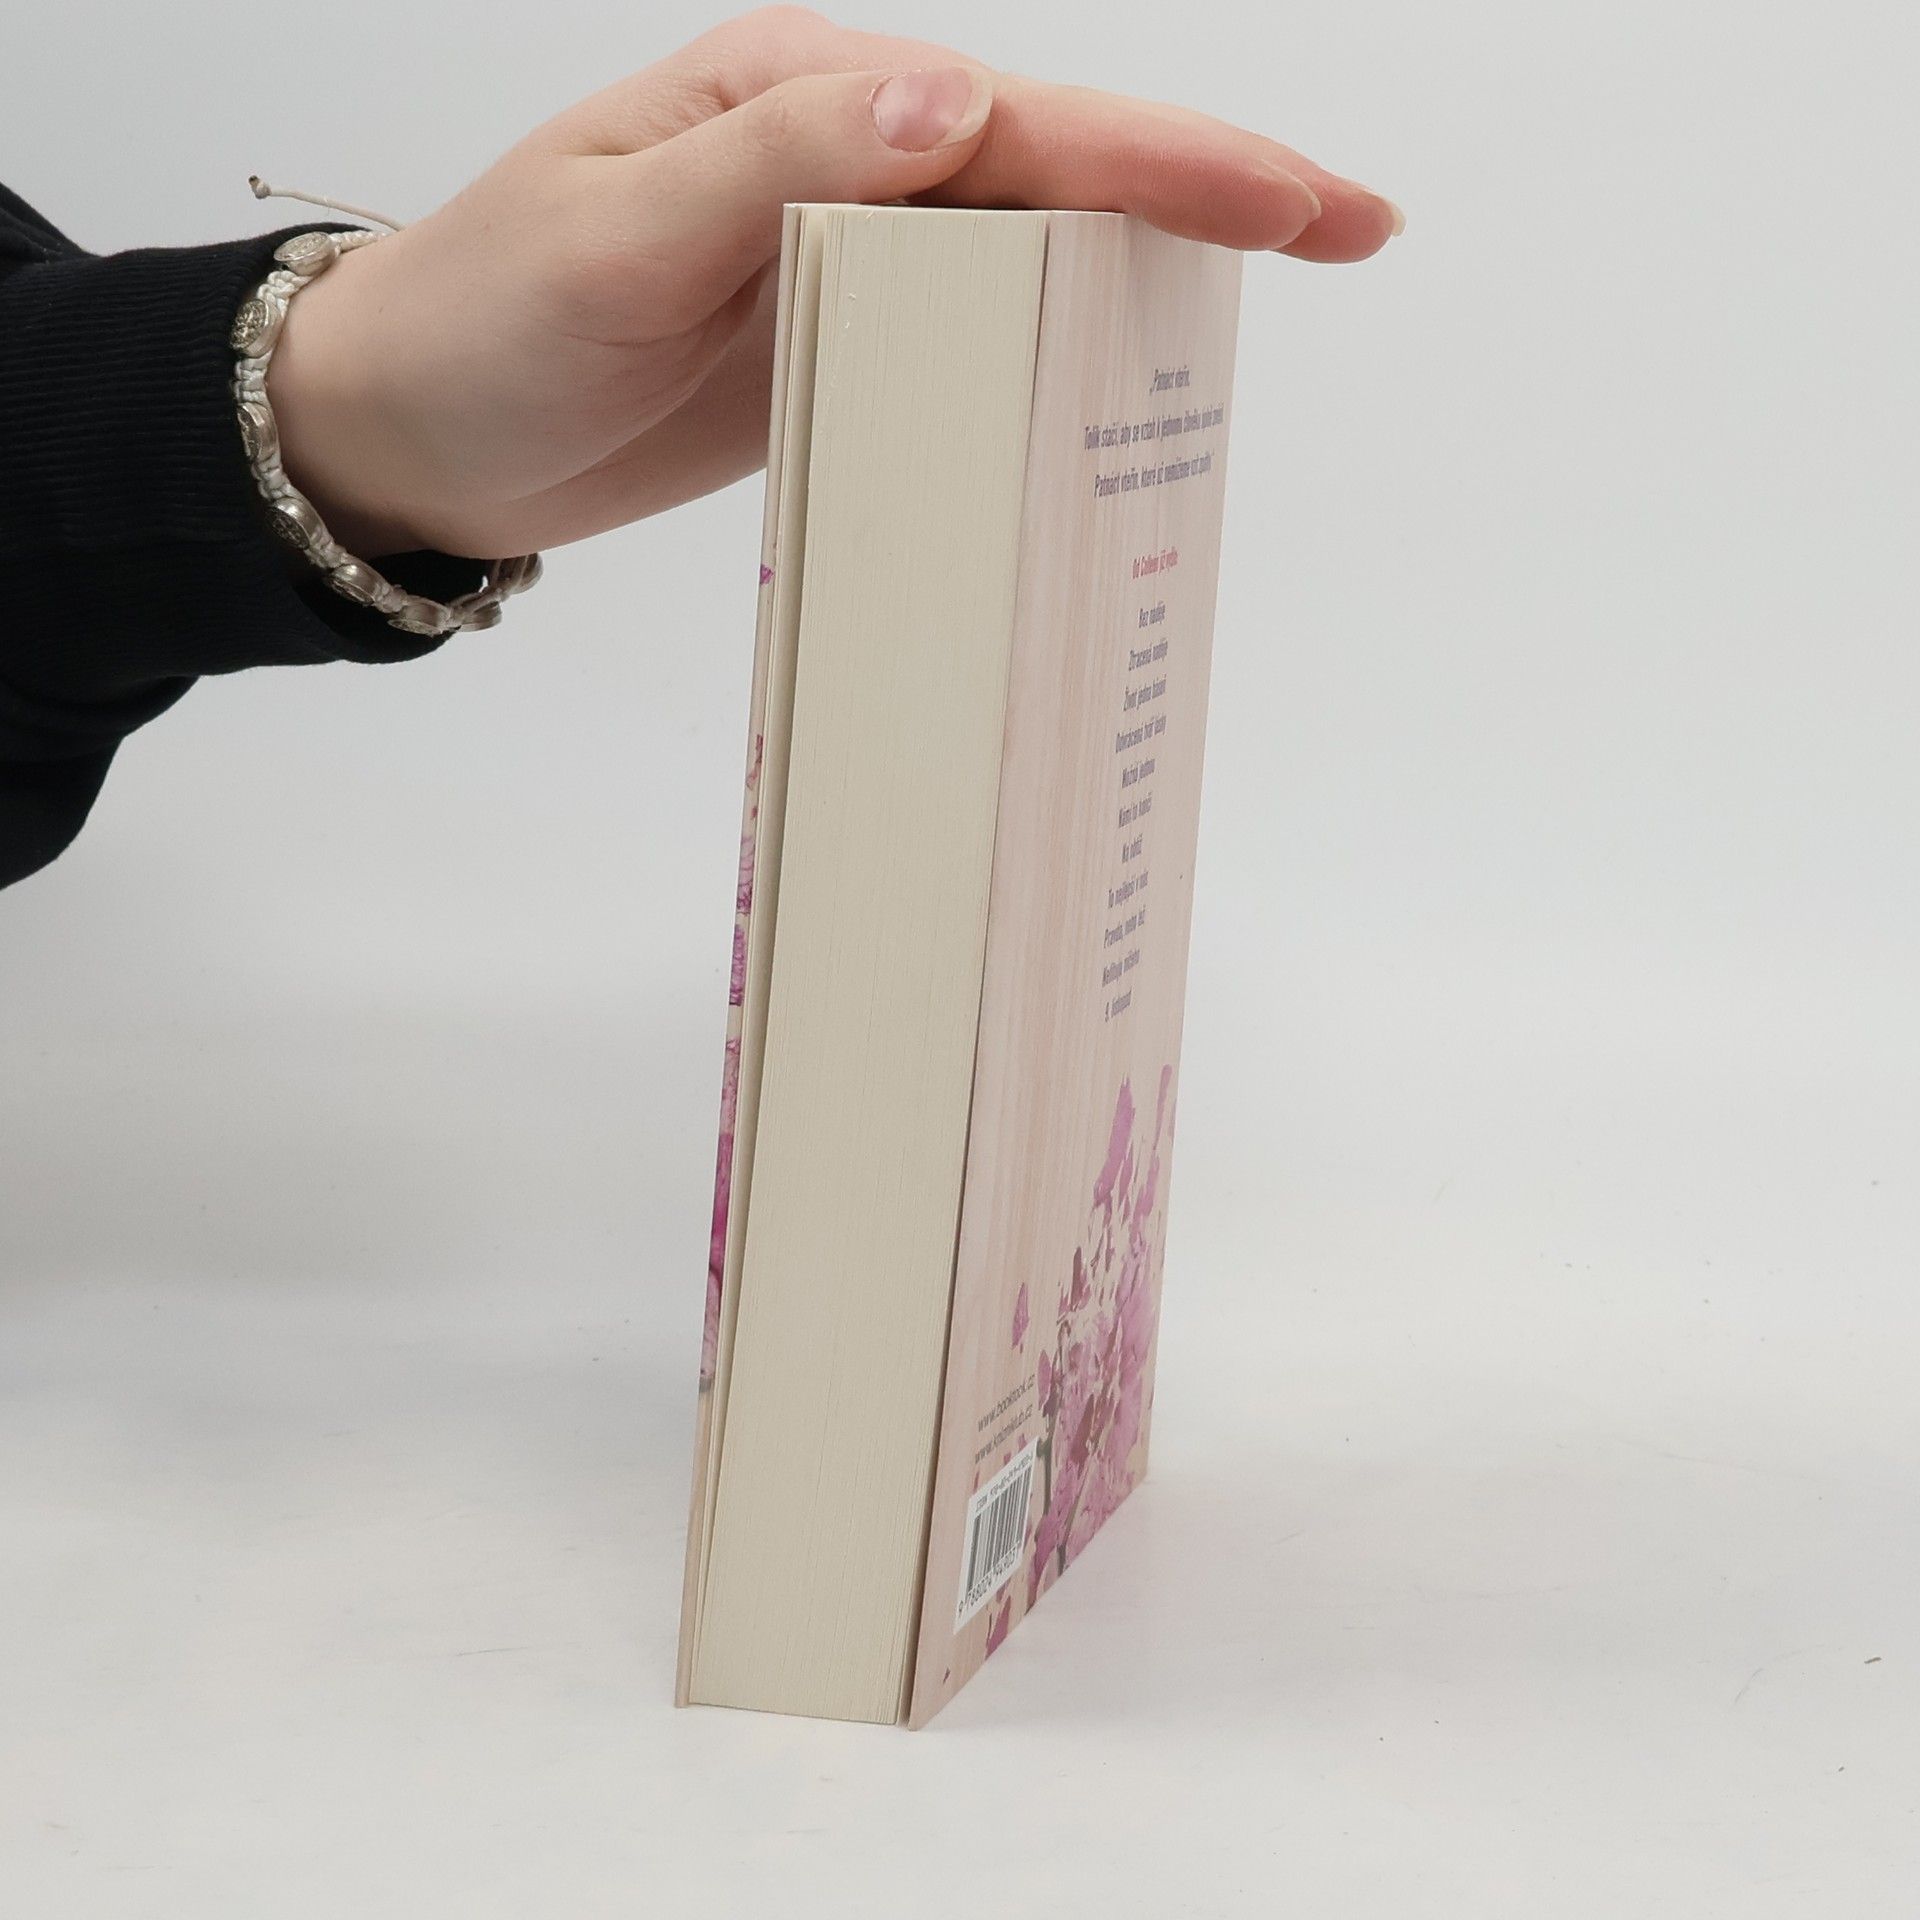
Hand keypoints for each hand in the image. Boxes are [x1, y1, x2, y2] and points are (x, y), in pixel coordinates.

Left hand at [268, 6, 1401, 561]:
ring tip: (1265, 313)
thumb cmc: (487, 323)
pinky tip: (1115, 390)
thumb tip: (960, 101)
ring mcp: (846, 261)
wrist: (415, 434)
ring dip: (1147, 276)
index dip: (1174, 157)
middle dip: (1207, 197)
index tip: (1304, 200)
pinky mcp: (835, 348)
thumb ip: (786, 164)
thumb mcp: (617, 239)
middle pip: (1060, 172)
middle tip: (1353, 230)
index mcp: (803, 99)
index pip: (1023, 120)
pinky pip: (969, 345)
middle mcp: (842, 164)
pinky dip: (1054, 360)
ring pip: (1030, 256)